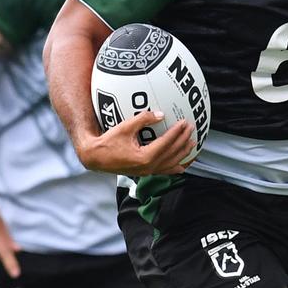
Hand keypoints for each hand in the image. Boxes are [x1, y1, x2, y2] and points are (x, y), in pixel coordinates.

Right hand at [75, 112, 195, 174]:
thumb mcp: (125, 127)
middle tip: (192, 129)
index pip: (166, 143)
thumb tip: (161, 114)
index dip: (177, 132)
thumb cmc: (107, 142)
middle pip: (172, 154)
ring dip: (183, 154)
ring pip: (171, 164)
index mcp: (144, 157)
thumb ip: (143, 119)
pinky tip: (182, 165)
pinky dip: (175, 167)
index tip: (185, 122)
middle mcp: (148, 167)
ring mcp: (147, 172)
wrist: (95, 158)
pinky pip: (164, 171)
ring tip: (192, 145)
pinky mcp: (144, 173)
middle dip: (184, 141)